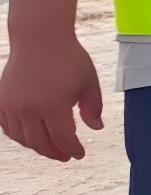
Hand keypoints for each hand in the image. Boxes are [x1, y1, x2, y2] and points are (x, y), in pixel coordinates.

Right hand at [0, 37, 101, 162]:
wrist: (39, 38)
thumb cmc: (68, 59)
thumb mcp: (89, 82)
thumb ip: (93, 108)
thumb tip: (96, 128)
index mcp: (54, 106)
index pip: (63, 139)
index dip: (72, 149)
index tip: (80, 154)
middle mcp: (29, 109)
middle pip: (40, 143)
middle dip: (55, 152)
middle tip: (65, 156)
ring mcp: (11, 105)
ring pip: (21, 138)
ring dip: (36, 146)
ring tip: (50, 147)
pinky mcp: (1, 100)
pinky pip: (7, 127)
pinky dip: (18, 135)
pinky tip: (30, 136)